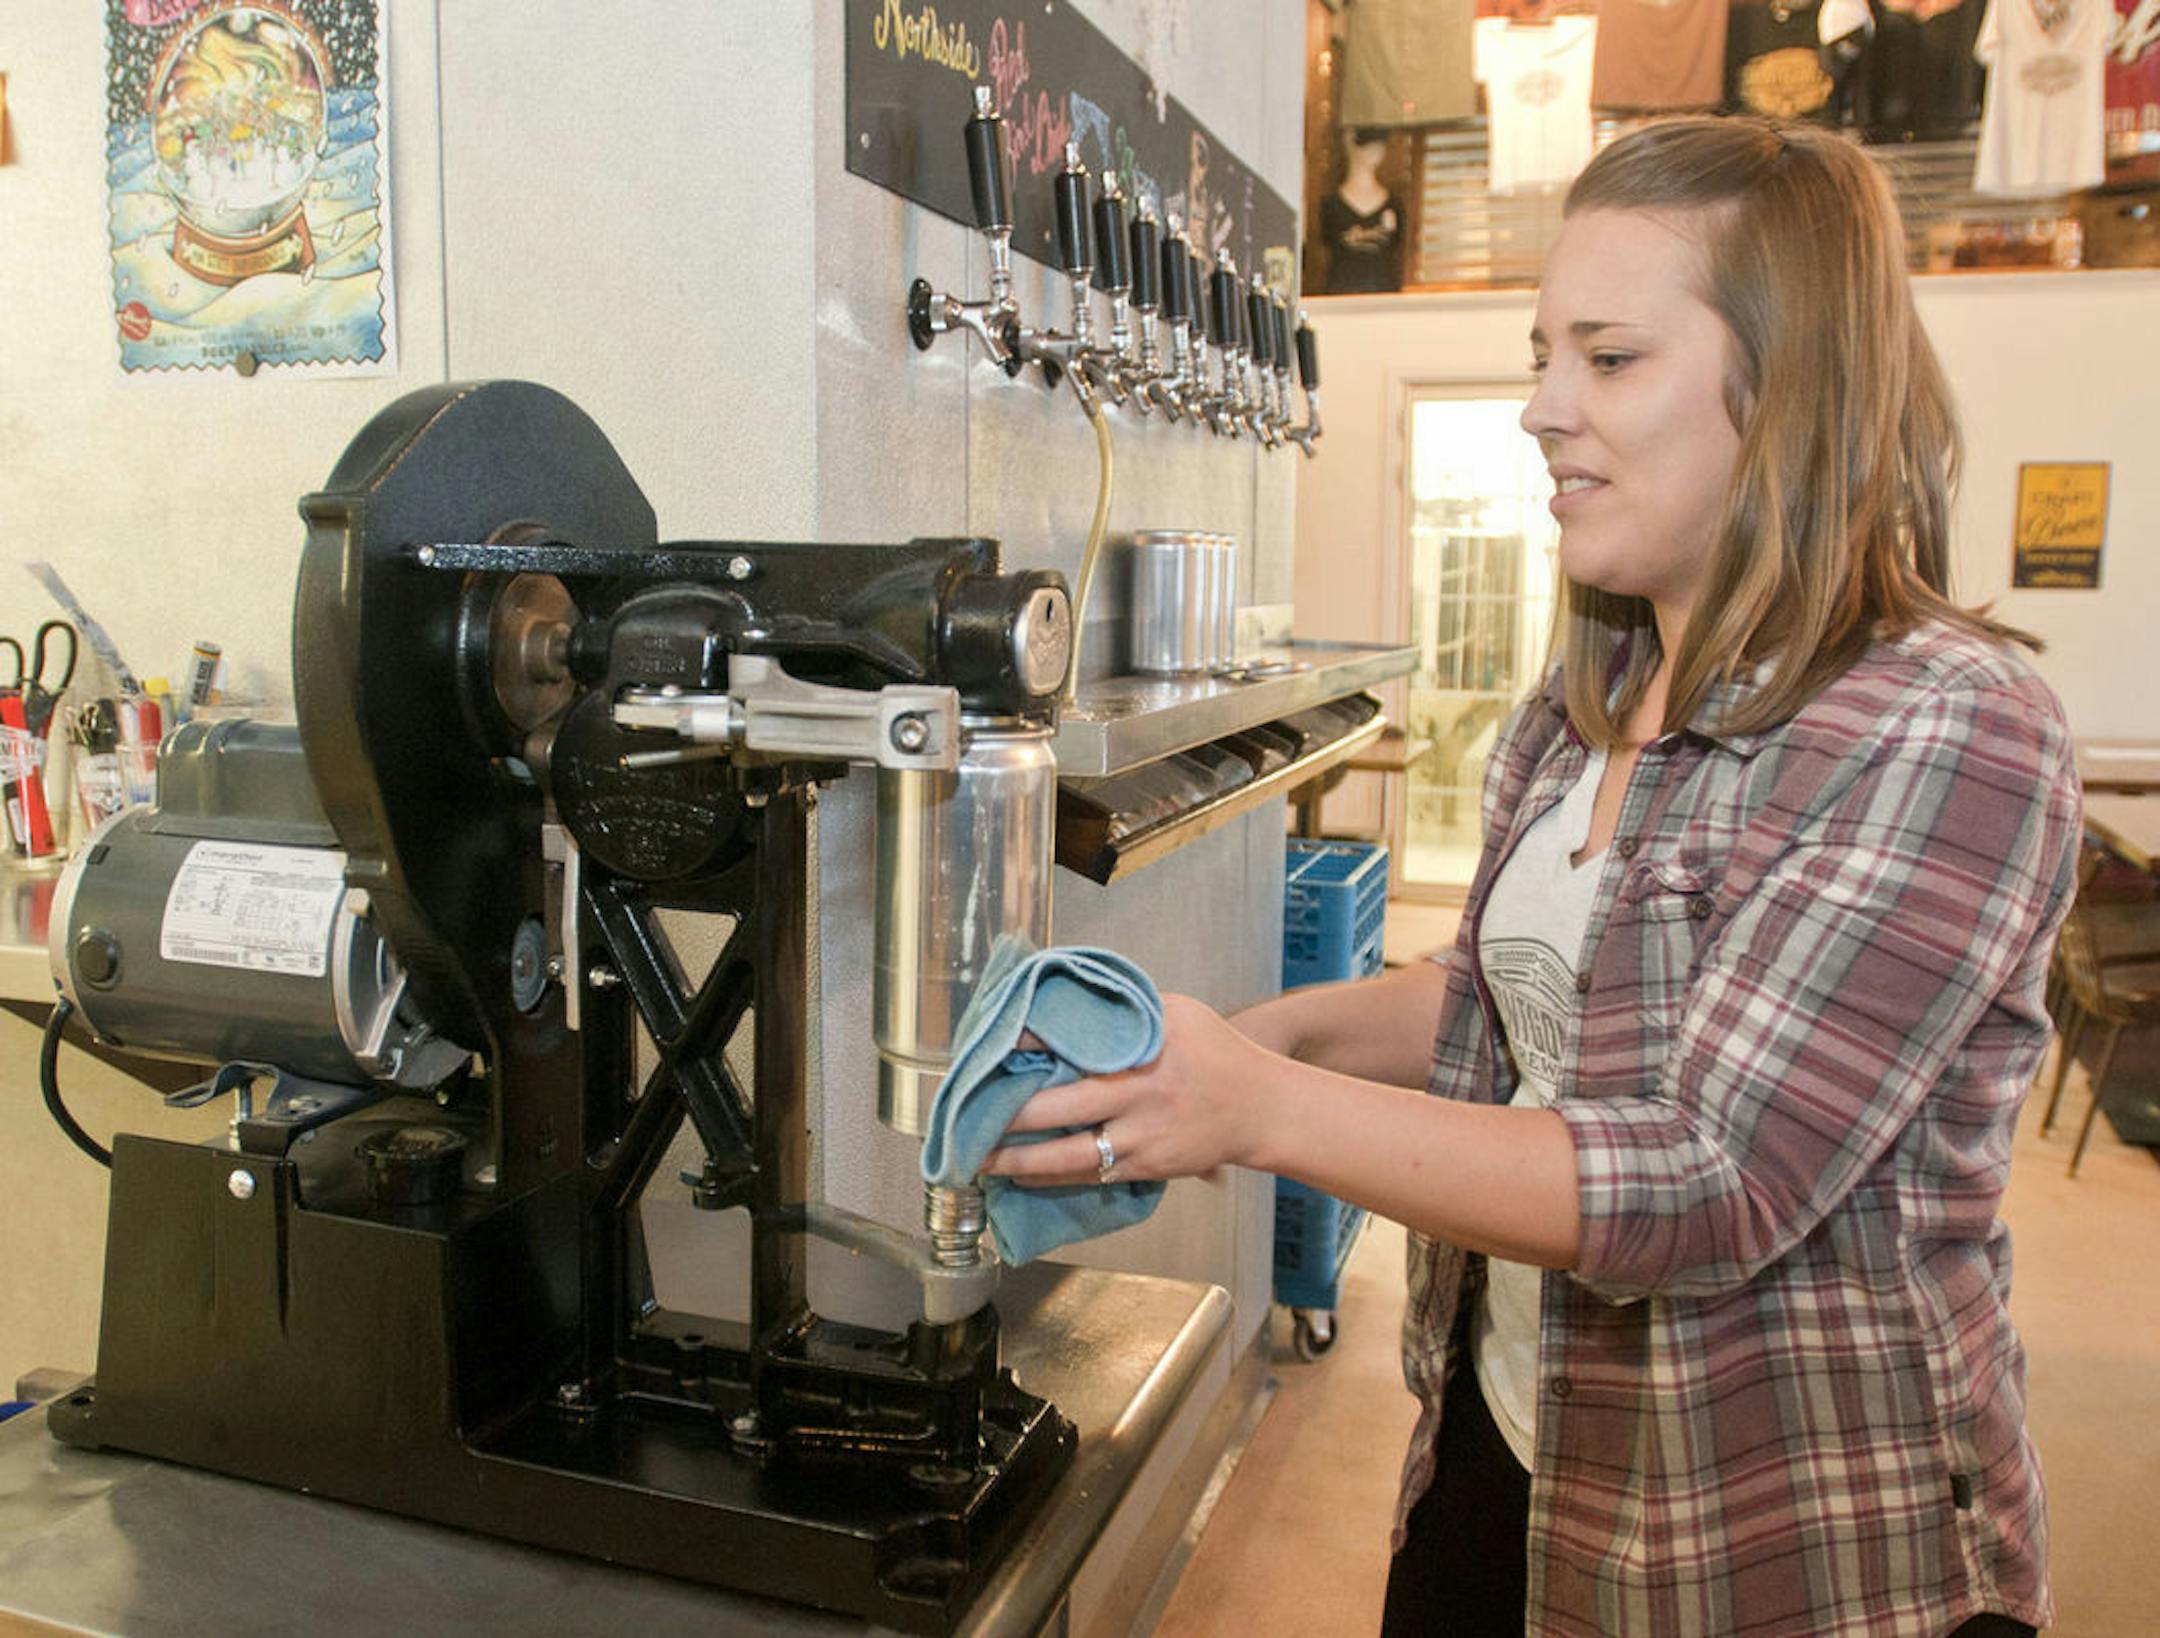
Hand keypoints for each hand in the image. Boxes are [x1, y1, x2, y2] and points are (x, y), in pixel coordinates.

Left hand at [980, 993, 1271, 1187]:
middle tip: (967, 1116)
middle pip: (1060, 1107)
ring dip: (1019, 1159)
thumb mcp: (1175, 1012)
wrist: (1259, 1108)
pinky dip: (1050, 1177)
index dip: (1030, 1044)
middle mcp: (1140, 1093)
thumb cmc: (1213, 1052)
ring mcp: (1142, 1135)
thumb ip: (1124, 1009)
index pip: (1075, 1041)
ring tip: (978, 1159)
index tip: (993, 1045)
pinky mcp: (1146, 1166)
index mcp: (1144, 1047)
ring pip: (1069, 1154)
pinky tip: (1019, 1176)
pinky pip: (1088, 1176)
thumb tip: (1064, 1000)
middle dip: (1010, 1116)